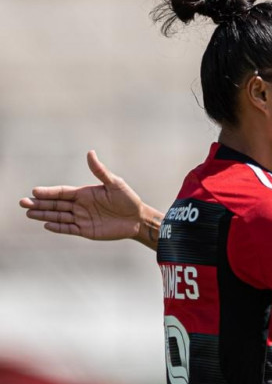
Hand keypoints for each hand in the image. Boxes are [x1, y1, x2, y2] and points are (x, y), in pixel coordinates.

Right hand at [19, 150, 144, 240]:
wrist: (137, 218)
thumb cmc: (128, 199)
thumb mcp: (115, 183)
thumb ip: (100, 171)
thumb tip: (90, 152)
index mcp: (84, 193)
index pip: (62, 192)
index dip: (48, 192)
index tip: (34, 191)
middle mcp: (80, 205)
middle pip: (56, 204)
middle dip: (39, 204)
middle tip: (23, 203)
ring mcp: (82, 218)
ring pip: (59, 216)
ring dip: (44, 215)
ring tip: (29, 213)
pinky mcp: (86, 230)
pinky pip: (69, 228)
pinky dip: (58, 227)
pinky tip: (46, 225)